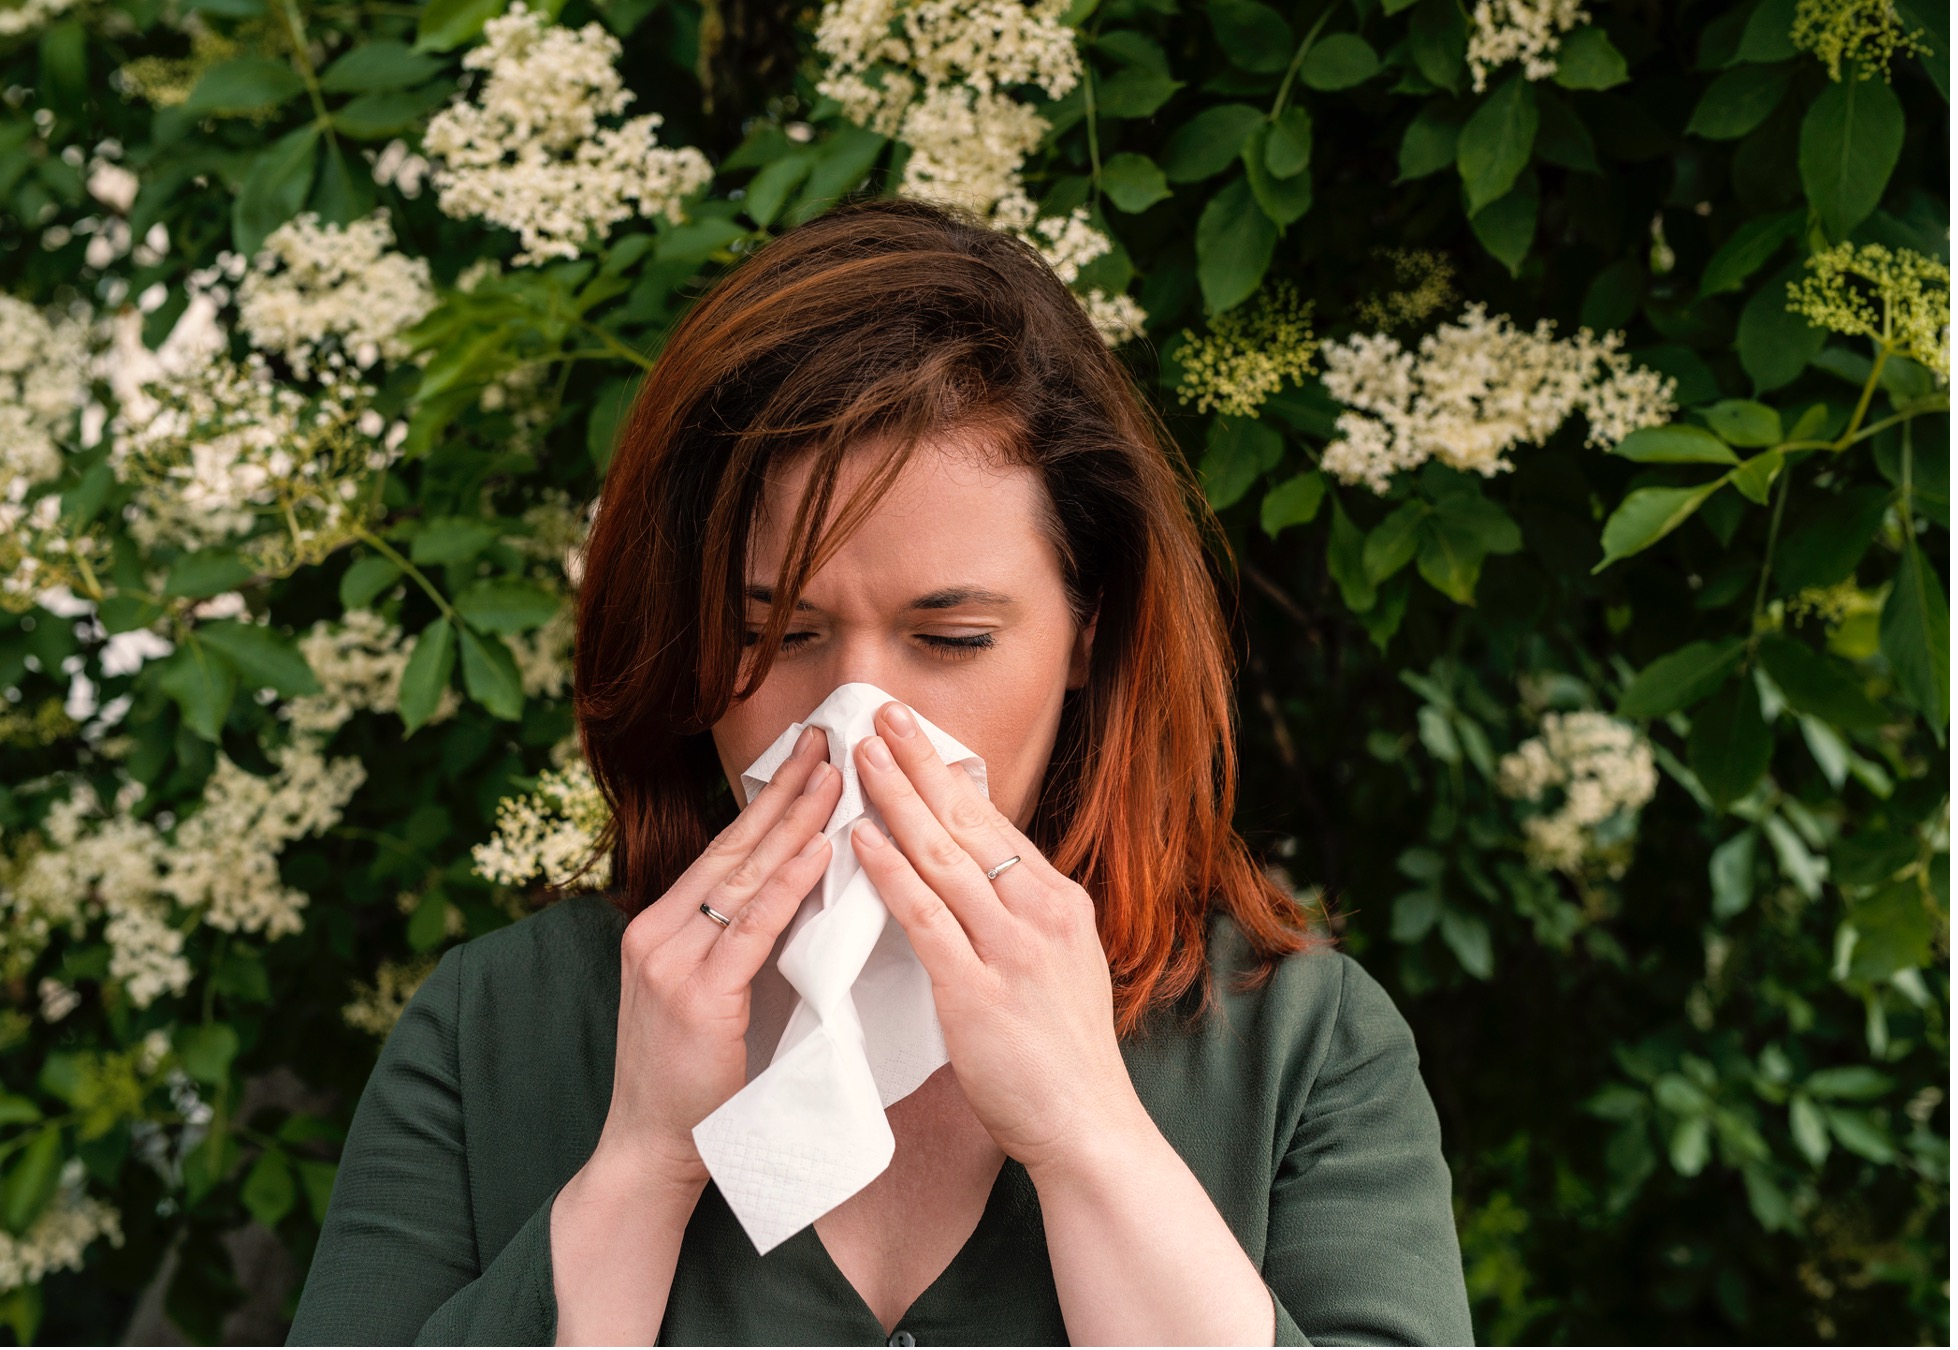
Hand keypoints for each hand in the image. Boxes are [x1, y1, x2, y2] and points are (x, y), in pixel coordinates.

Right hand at [594, 724, 843, 1191]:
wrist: (653, 1149)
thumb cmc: (693, 1078)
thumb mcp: (710, 994)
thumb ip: (738, 944)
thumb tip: (802, 892)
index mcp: (660, 925)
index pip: (723, 849)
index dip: (767, 800)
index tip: (807, 756)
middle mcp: (659, 931)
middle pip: (733, 846)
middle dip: (784, 790)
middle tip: (827, 741)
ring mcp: (673, 961)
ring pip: (744, 875)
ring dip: (795, 821)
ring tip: (836, 775)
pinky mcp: (697, 995)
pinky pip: (753, 927)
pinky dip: (790, 884)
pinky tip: (820, 849)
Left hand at [849, 700, 1149, 1177]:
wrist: (1088, 1125)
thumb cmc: (1064, 1055)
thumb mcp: (1060, 965)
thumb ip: (1023, 920)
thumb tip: (981, 877)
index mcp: (1061, 903)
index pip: (996, 825)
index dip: (948, 777)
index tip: (914, 738)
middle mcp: (1041, 914)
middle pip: (970, 824)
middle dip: (920, 764)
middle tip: (881, 714)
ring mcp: (1012, 951)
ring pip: (944, 859)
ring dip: (897, 802)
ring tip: (861, 758)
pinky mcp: (977, 992)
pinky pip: (925, 918)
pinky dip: (891, 873)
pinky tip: (861, 840)